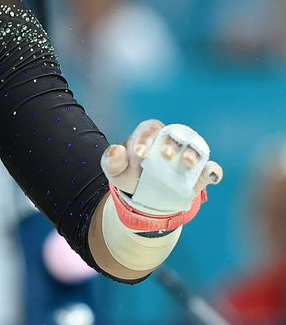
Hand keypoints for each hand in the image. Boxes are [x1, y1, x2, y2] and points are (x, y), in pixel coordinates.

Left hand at [101, 120, 221, 221]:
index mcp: (149, 134)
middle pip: (174, 136)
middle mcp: (171, 141)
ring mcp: (187, 155)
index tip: (139, 155)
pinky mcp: (199, 173)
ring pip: (195, 148)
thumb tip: (117, 150)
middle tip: (165, 155)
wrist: (143, 194)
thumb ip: (112, 160)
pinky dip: (213, 171)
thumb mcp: (115, 170)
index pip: (149, 130)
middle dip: (171, 144)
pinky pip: (210, 168)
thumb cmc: (128, 174)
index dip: (145, 140)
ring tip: (187, 163)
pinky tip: (212, 175)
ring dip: (193, 153)